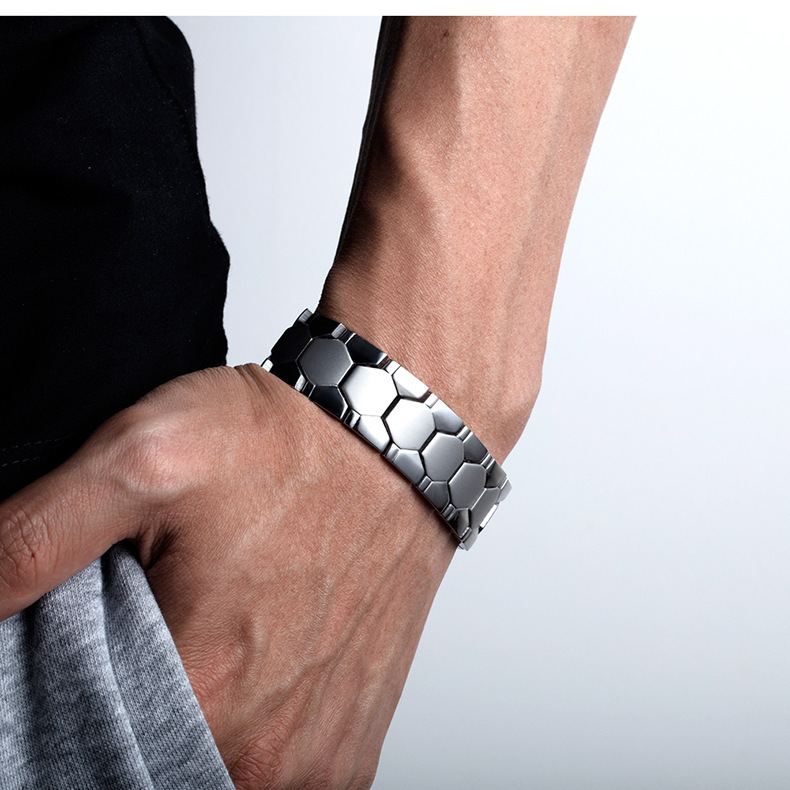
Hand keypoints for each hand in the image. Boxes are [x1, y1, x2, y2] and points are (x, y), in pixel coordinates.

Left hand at [0, 363, 456, 787]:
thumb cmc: (290, 445)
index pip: (72, 758)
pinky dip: (245, 743)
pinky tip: (252, 674)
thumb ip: (30, 540)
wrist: (396, 437)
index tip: (94, 648)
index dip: (62, 707)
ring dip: (191, 730)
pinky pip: (275, 780)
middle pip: (145, 770)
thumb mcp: (141, 458)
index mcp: (203, 690)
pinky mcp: (352, 743)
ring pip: (212, 780)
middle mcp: (268, 749)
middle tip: (161, 630)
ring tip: (212, 644)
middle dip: (128, 715)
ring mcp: (319, 756)